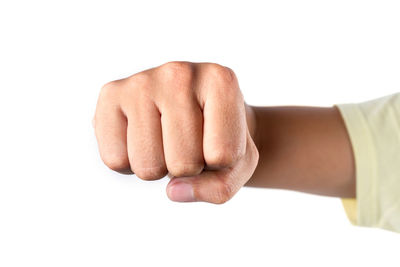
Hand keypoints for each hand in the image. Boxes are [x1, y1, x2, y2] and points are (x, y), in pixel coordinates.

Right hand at [94, 62, 258, 203]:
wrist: (188, 109)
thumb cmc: (216, 135)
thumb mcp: (237, 163)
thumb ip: (220, 187)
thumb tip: (172, 191)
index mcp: (220, 81)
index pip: (222, 155)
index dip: (222, 163)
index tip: (217, 140)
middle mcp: (179, 73)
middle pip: (183, 164)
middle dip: (188, 168)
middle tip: (188, 143)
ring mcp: (141, 81)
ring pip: (148, 167)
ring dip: (159, 167)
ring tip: (165, 140)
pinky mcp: (110, 94)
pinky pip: (114, 160)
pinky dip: (129, 164)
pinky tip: (141, 139)